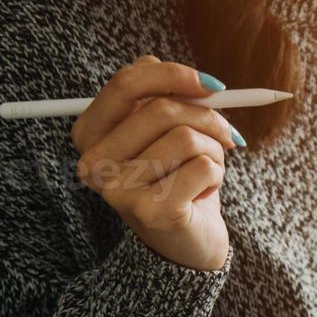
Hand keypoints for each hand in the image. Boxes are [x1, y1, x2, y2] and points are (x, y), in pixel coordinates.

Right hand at [72, 56, 242, 271]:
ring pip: (187, 137)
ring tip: (206, 170)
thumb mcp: (164, 131)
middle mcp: (95, 162)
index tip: (212, 85)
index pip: (127, 84)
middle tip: (226, 134)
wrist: (188, 241)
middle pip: (162, 109)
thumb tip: (200, 81)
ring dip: (213, 150)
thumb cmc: (175, 177)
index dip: (173, 75)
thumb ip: (166, 96)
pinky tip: (204, 192)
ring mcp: (119, 190)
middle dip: (208, 117)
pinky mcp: (152, 211)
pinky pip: (203, 166)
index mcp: (90, 133)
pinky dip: (216, 174)